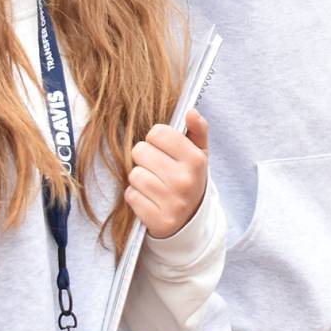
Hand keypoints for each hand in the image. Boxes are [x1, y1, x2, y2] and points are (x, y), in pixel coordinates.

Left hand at [125, 109, 208, 237]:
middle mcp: (185, 180)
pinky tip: (149, 198)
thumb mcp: (199, 154)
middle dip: (144, 157)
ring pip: (134, 174)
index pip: (158, 132)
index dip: (156, 138)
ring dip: (139, 178)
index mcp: (196, 159)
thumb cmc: (189, 178)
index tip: (163, 148)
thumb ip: (197, 130)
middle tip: (156, 167)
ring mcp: (172, 202)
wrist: (190, 220)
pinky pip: (131, 196)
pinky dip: (136, 196)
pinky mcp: (158, 220)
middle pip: (140, 150)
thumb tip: (191, 111)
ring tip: (153, 183)